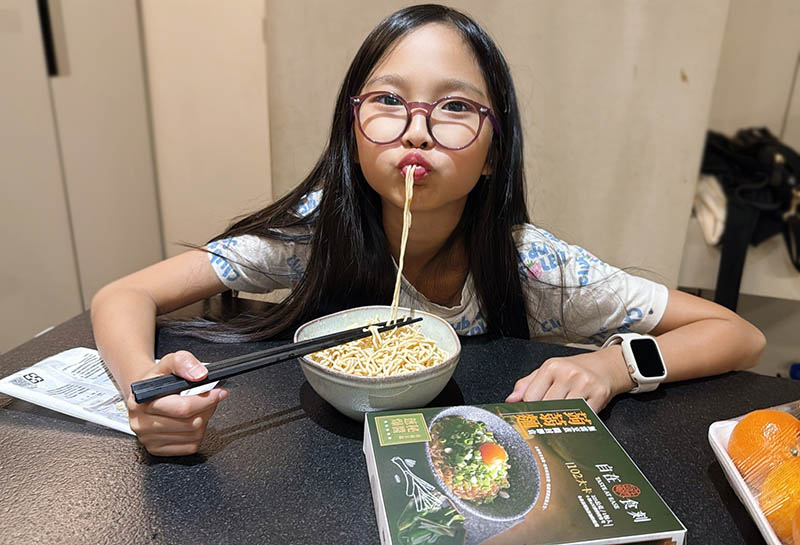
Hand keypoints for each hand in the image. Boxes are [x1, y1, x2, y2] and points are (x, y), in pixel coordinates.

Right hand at [126, 350, 227, 455]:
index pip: (182, 408)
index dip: (206, 400)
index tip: (219, 392)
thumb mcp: (168, 362)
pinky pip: (189, 446)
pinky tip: (191, 421)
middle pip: (191, 423)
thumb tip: (200, 375)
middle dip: (207, 408)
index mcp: (142, 401)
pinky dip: (197, 434)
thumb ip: (184, 362)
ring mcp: (148, 439)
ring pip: (193, 435)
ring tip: (198, 408)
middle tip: (210, 398)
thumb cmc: (157, 380)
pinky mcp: (156, 449)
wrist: (143, 394)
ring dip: (204, 420)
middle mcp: (141, 422)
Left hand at [505, 347, 634, 412]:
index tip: (529, 417)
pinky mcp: (599, 395)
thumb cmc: (573, 370)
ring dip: (561, 420)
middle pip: (547, 406)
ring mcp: (584, 384)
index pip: (531, 396)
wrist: (605, 366)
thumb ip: (527, 385)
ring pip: (564, 412)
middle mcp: (568, 373)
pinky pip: (584, 416)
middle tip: (544, 423)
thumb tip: (510, 400)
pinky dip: (577, 422)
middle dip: (544, 417)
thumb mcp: (548, 371)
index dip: (528, 410)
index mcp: (551, 367)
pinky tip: (575, 420)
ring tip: (559, 421)